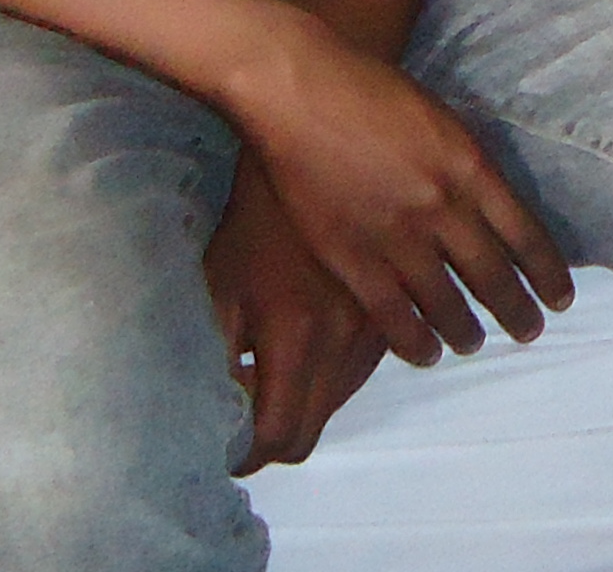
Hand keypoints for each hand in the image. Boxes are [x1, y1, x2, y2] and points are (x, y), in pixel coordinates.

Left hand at [206, 163, 385, 467]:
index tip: (228, 451)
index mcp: (296, 336)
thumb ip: (221, 359)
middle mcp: (344, 340)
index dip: (248, 455)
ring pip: (339, 404)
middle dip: (275, 438)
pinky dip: (332, 379)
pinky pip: (363, 371)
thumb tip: (223, 416)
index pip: (278, 435)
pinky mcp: (391, 308)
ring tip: (274, 380)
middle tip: (246, 421)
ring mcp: (374, 326)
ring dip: (305, 406)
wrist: (318, 158)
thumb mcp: (221, 287)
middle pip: (312, 430)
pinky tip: (308, 350)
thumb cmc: (255, 222)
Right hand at [225, 20, 571, 365]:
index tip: (560, 297)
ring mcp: (396, 236)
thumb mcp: (444, 120)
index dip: (547, 273)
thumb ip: (469, 167)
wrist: (303, 92)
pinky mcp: (350, 257)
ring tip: (475, 343)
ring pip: (445, 302)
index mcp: (471, 168)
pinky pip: (392, 314)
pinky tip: (428, 352)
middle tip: (530, 332)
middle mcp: (442, 207)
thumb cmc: (374, 93)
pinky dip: (414, 340)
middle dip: (517, 310)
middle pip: (492, 275)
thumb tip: (494, 207)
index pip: (526, 235)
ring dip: (467, 330)